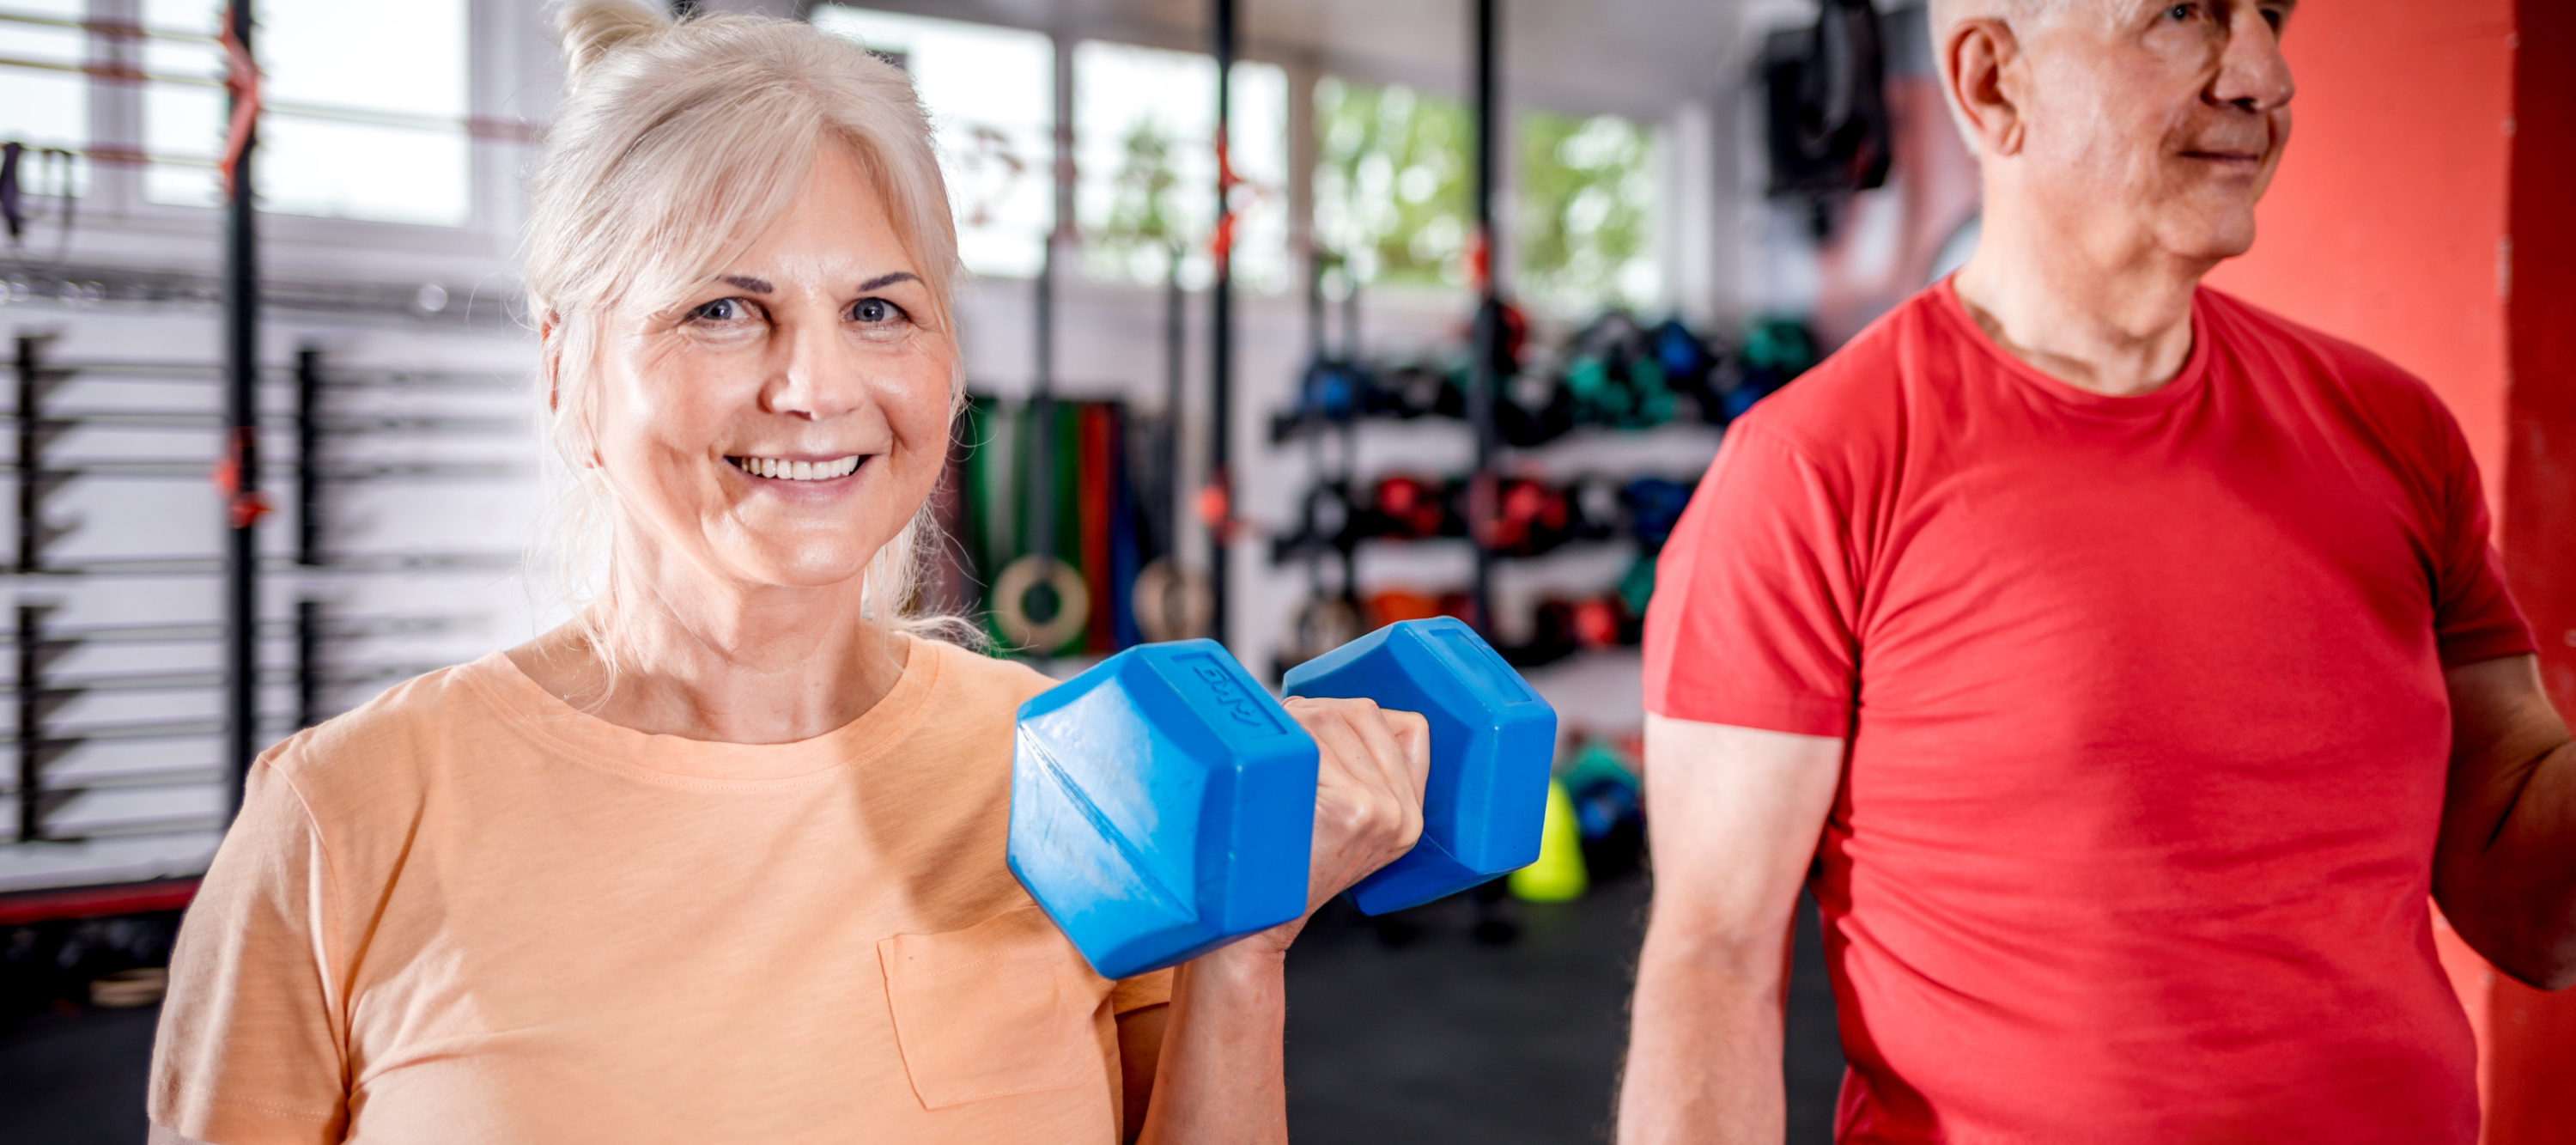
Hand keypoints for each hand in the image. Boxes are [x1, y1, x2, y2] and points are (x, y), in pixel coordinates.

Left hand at [1223, 697, 1429, 958]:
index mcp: (1410, 819)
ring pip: (1335, 718)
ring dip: (1296, 721)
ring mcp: (1377, 811)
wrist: (1256, 922)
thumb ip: (1368, 778)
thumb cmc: (1288, 870)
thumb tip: (1353, 714)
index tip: (1324, 735)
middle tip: (1286, 736)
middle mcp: (1401, 815)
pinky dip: (1284, 743)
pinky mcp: (1347, 808)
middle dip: (1320, 711)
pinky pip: (1311, 742)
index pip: (1409, 728)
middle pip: (1366, 713)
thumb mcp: (1349, 832)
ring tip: (1275, 752)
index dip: (1359, 719)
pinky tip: (1270, 767)